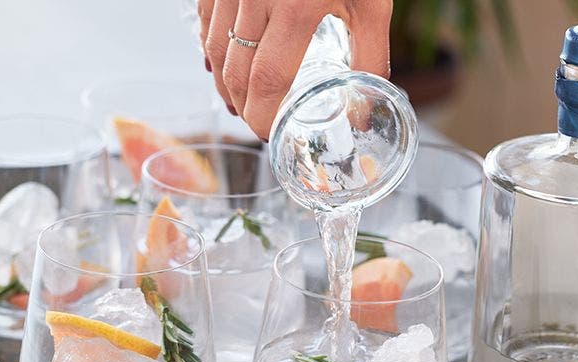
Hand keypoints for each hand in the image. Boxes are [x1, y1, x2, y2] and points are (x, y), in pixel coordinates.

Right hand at [196, 0, 391, 139]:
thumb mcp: (371, 1)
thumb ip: (369, 55)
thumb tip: (364, 109)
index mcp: (296, 5)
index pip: (269, 79)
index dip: (264, 115)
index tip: (270, 133)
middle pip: (235, 70)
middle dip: (243, 106)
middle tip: (260, 125)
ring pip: (214, 47)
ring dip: (225, 83)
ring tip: (241, 104)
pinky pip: (206, 19)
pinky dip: (212, 49)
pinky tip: (224, 66)